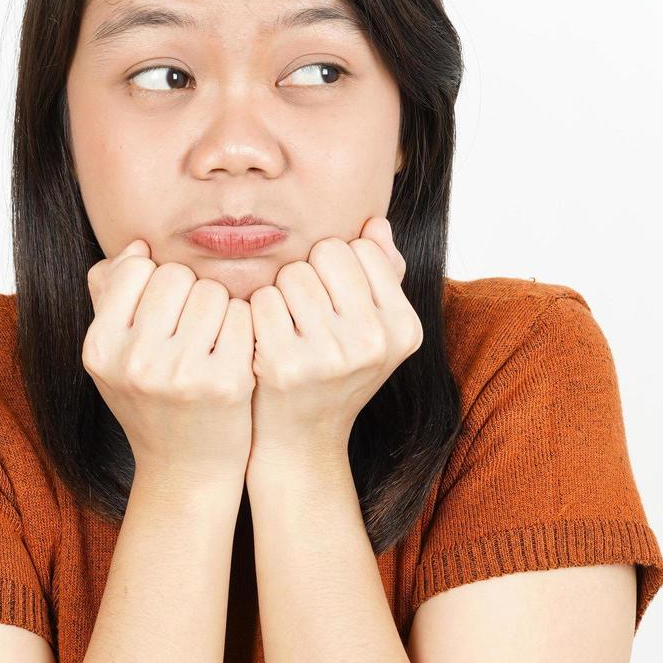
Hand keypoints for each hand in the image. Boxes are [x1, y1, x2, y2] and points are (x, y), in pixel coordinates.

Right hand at [83, 239, 255, 489]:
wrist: (186, 467)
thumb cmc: (151, 400)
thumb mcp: (113, 354)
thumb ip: (110, 294)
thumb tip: (137, 247)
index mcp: (100, 348)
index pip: (139, 268)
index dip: (159, 283)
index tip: (164, 313)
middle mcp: (135, 361)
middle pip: (177, 275)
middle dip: (191, 293)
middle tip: (192, 330)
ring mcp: (181, 374)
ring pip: (213, 292)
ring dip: (220, 308)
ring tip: (212, 341)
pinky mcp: (226, 383)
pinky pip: (242, 316)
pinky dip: (243, 327)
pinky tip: (235, 352)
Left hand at [247, 216, 422, 466]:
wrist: (301, 438)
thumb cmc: (334, 369)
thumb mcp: (372, 328)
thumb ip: (382, 272)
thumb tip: (375, 223)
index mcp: (404, 328)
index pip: (361, 247)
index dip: (337, 267)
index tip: (334, 302)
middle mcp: (374, 342)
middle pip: (327, 254)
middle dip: (310, 274)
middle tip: (307, 315)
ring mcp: (330, 356)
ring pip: (293, 273)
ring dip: (282, 292)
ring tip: (289, 327)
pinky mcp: (285, 364)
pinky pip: (264, 299)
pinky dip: (258, 312)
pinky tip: (266, 340)